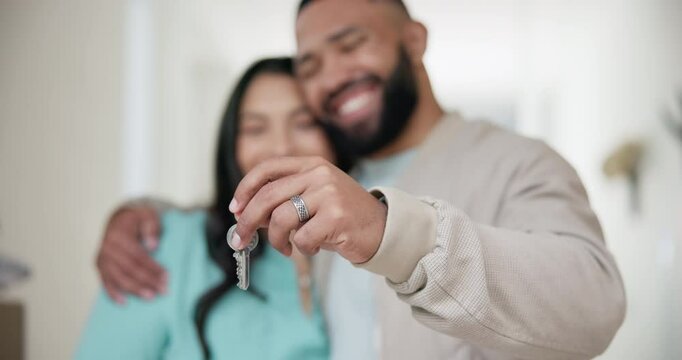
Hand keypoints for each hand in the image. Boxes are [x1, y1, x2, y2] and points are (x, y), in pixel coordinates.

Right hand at [96, 205, 166, 303]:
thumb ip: (151, 228)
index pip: (138, 255)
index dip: (152, 267)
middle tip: (163, 290)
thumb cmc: (138, 219)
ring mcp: (102, 258)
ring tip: (150, 296)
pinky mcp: (100, 266)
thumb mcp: (148, 216)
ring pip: (118, 277)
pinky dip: (113, 293)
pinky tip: (123, 302)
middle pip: (129, 268)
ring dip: (135, 289)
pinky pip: (105, 282)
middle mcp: (107, 247)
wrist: (120, 219)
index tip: (166, 276)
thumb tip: (152, 246)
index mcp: (119, 235)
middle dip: (147, 281)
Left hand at [229, 156, 386, 263]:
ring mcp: (329, 194)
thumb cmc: (343, 216)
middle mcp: (319, 174)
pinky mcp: (336, 217)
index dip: (246, 188)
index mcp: (312, 165)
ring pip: (280, 219)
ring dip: (277, 241)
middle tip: (241, 240)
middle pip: (267, 196)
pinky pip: (302, 239)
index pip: (268, 168)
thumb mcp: (315, 199)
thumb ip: (285, 201)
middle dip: (247, 221)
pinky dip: (303, 249)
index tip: (236, 208)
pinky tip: (315, 247)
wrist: (383, 228)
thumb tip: (246, 216)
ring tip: (287, 248)